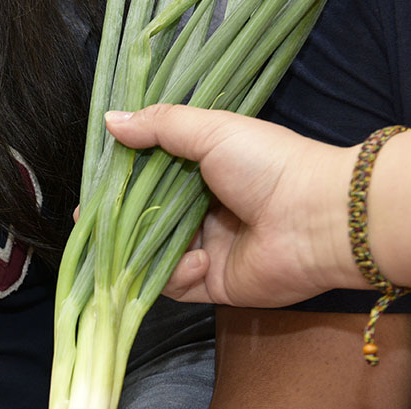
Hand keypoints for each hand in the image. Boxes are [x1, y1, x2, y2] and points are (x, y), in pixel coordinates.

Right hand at [104, 104, 361, 306]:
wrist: (320, 218)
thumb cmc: (271, 166)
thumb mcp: (213, 132)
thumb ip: (160, 126)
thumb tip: (111, 120)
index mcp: (205, 173)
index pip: (149, 181)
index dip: (119, 186)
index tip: (92, 189)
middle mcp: (203, 212)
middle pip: (144, 222)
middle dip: (116, 225)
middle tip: (90, 223)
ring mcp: (208, 250)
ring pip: (153, 257)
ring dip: (142, 252)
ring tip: (134, 243)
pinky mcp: (215, 284)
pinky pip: (176, 286)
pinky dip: (178, 275)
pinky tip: (199, 261)